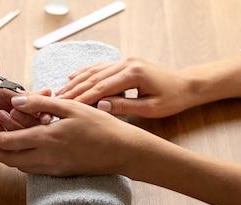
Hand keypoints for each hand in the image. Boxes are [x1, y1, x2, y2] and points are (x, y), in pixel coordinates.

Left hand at [0, 94, 155, 175]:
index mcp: (46, 139)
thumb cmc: (100, 125)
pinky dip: (22, 161)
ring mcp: (53, 169)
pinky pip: (34, 169)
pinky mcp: (60, 173)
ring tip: (3, 144)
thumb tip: (15, 100)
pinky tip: (25, 150)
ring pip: (20, 167)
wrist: (123, 151)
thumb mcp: (70, 107)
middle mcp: (45, 158)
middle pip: (8, 160)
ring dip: (7, 157)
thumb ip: (41, 103)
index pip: (7, 143)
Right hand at [55, 57, 194, 117]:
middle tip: (56, 101)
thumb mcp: (150, 108)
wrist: (185, 85)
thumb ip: (124, 106)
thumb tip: (99, 106)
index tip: (66, 107)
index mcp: (133, 74)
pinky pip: (100, 66)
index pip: (101, 87)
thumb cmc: (171, 99)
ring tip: (59, 93)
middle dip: (74, 90)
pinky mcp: (124, 62)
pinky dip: (85, 72)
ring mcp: (125, 60)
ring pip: (94, 71)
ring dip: (76, 82)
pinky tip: (71, 78)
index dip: (82, 98)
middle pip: (94, 78)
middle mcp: (127, 63)